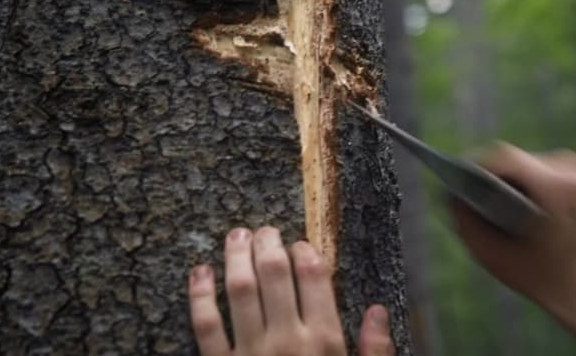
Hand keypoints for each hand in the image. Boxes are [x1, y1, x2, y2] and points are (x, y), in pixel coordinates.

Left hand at [187, 226, 394, 355]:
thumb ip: (375, 352)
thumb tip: (377, 310)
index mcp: (324, 343)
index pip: (314, 279)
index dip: (305, 252)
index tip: (300, 243)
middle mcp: (286, 341)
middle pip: (275, 275)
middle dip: (268, 244)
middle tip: (265, 230)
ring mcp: (250, 354)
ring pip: (239, 291)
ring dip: (236, 257)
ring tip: (236, 235)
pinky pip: (205, 326)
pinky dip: (198, 295)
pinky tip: (199, 271)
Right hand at [452, 143, 575, 355]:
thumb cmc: (544, 278)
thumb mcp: (495, 256)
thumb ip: (467, 224)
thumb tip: (450, 196)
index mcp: (554, 188)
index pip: (505, 156)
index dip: (476, 164)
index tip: (460, 179)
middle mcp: (574, 173)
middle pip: (518, 159)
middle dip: (495, 175)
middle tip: (478, 197)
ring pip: (533, 161)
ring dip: (514, 177)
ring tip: (501, 201)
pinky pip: (549, 168)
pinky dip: (534, 180)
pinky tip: (526, 202)